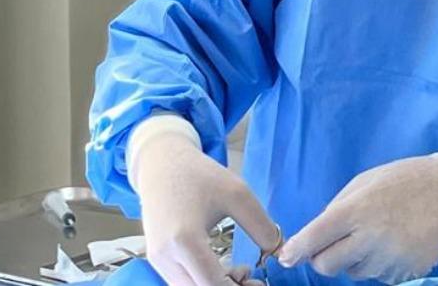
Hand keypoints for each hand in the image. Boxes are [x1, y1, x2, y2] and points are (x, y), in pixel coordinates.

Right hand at [133, 133, 279, 285]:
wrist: (161, 163)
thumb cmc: (199, 175)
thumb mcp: (237, 194)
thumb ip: (262, 226)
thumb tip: (280, 252)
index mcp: (185, 240)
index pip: (213, 285)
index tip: (258, 282)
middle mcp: (165, 256)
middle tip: (251, 279)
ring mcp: (157, 260)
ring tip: (238, 271)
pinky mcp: (156, 259)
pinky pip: (182, 283)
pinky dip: (203, 282)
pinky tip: (221, 268)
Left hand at [278, 146, 437, 283]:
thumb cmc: (405, 180)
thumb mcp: (365, 181)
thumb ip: (338, 207)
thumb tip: (316, 234)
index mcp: (356, 210)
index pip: (315, 238)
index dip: (296, 250)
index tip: (285, 258)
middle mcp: (370, 239)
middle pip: (327, 266)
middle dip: (322, 257)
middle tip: (332, 243)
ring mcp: (389, 260)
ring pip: (352, 273)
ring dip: (353, 260)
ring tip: (375, 235)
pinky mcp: (406, 274)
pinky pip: (378, 276)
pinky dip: (377, 264)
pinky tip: (393, 243)